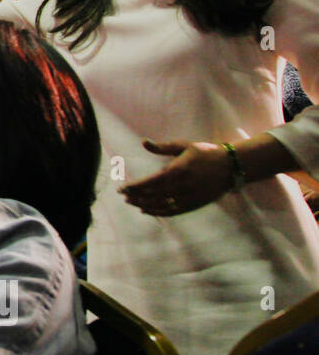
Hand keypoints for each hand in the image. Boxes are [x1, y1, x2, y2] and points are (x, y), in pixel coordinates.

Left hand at [119, 139, 233, 215]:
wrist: (232, 166)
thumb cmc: (206, 153)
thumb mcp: (184, 146)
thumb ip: (162, 147)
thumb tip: (143, 142)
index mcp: (178, 170)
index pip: (150, 183)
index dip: (134, 187)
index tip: (122, 188)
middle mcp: (182, 186)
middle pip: (153, 195)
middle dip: (136, 196)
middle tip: (124, 196)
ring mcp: (189, 197)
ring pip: (161, 205)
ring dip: (144, 205)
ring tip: (132, 203)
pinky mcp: (194, 204)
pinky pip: (172, 211)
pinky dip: (158, 212)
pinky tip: (147, 210)